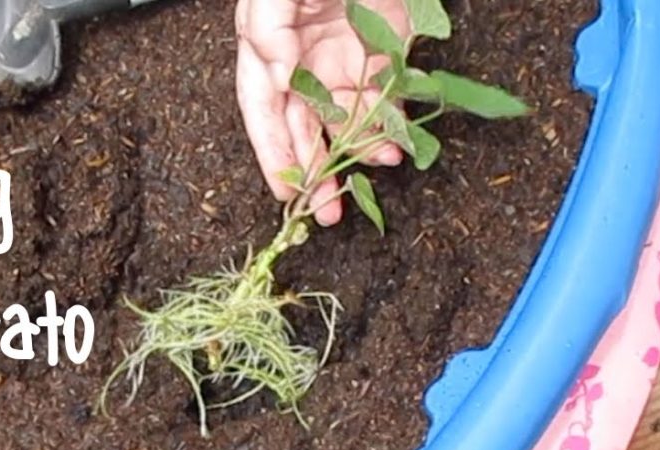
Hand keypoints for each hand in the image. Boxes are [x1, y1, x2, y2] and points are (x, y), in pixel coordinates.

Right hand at [236, 0, 410, 224]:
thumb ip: (267, 27)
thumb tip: (279, 75)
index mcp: (267, 49)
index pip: (264, 113)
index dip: (272, 155)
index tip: (287, 192)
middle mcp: (303, 64)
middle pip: (304, 130)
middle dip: (315, 174)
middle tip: (326, 212)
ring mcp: (343, 63)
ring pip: (346, 124)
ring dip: (356, 155)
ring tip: (370, 174)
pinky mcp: (382, 58)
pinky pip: (383, 103)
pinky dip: (389, 129)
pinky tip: (395, 147)